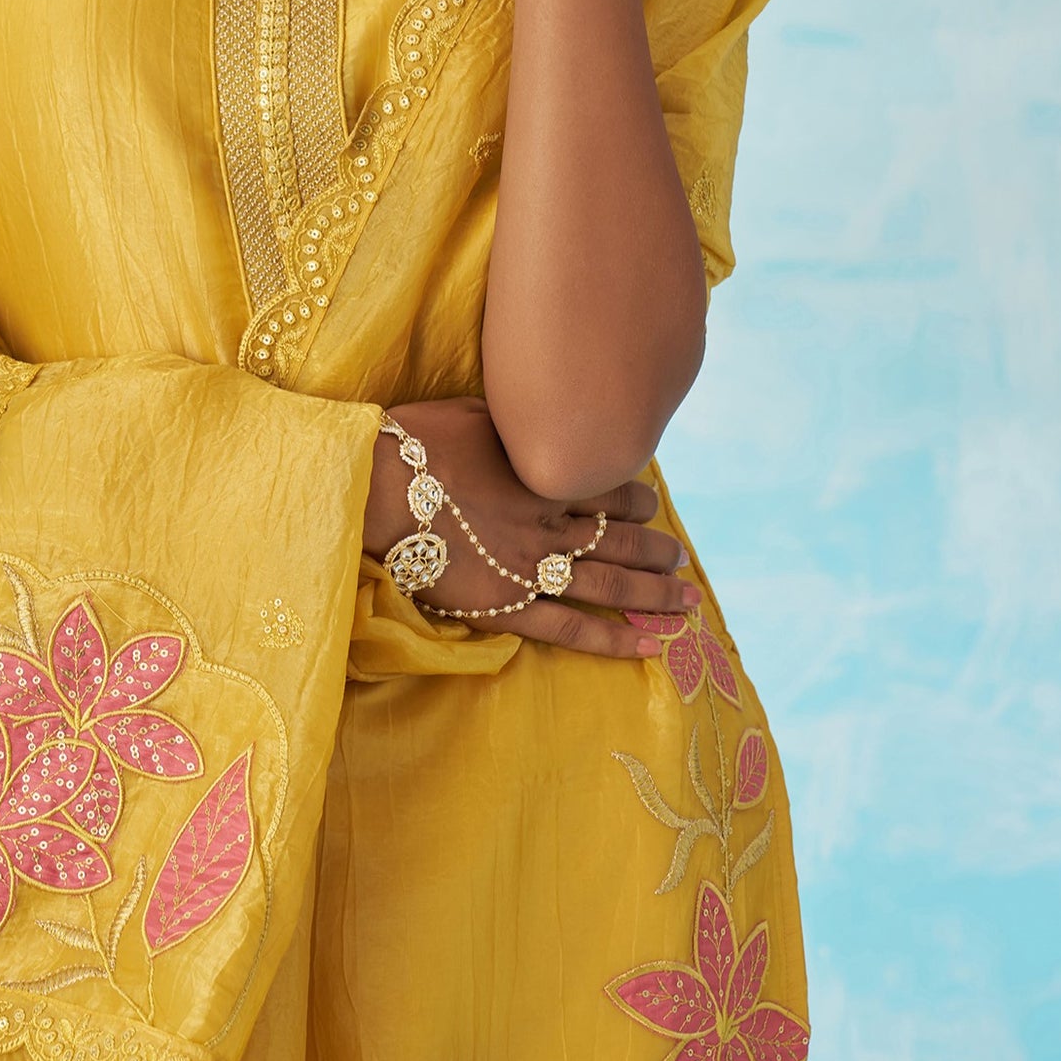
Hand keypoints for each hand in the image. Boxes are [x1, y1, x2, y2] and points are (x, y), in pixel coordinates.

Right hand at [363, 396, 696, 660]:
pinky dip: (613, 641)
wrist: (375, 490)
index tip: (652, 506)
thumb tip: (537, 413)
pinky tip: (648, 648)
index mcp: (548, 477)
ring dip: (654, 595)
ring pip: (611, 585)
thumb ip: (518, 424)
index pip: (613, 492)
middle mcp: (552, 524)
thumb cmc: (418, 444)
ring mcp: (532, 569)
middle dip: (658, 551)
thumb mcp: (478, 413)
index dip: (638, 501)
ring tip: (686, 604)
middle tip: (682, 561)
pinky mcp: (507, 607)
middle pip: (623, 540)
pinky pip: (571, 630)